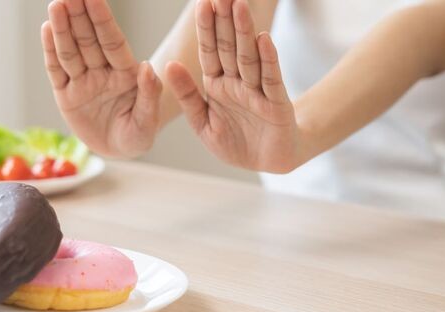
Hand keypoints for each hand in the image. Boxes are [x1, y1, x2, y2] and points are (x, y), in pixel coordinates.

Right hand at [42, 0, 162, 157]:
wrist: (118, 152)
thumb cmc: (136, 135)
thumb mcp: (147, 121)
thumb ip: (149, 94)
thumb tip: (148, 67)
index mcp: (125, 74)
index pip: (112, 41)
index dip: (102, 20)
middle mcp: (102, 72)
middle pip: (88, 40)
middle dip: (79, 15)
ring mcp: (82, 82)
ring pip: (71, 51)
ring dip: (63, 28)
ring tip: (56, 5)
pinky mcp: (65, 95)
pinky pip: (57, 70)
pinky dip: (51, 50)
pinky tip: (47, 29)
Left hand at [166, 0, 302, 172]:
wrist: (268, 163)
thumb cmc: (235, 142)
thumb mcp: (202, 122)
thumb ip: (186, 95)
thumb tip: (168, 65)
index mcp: (217, 85)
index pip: (210, 51)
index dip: (206, 28)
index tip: (202, 3)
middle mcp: (237, 82)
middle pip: (229, 47)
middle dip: (224, 21)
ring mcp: (257, 91)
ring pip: (248, 57)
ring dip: (244, 32)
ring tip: (239, 6)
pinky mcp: (276, 104)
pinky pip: (270, 79)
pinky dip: (268, 59)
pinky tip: (263, 39)